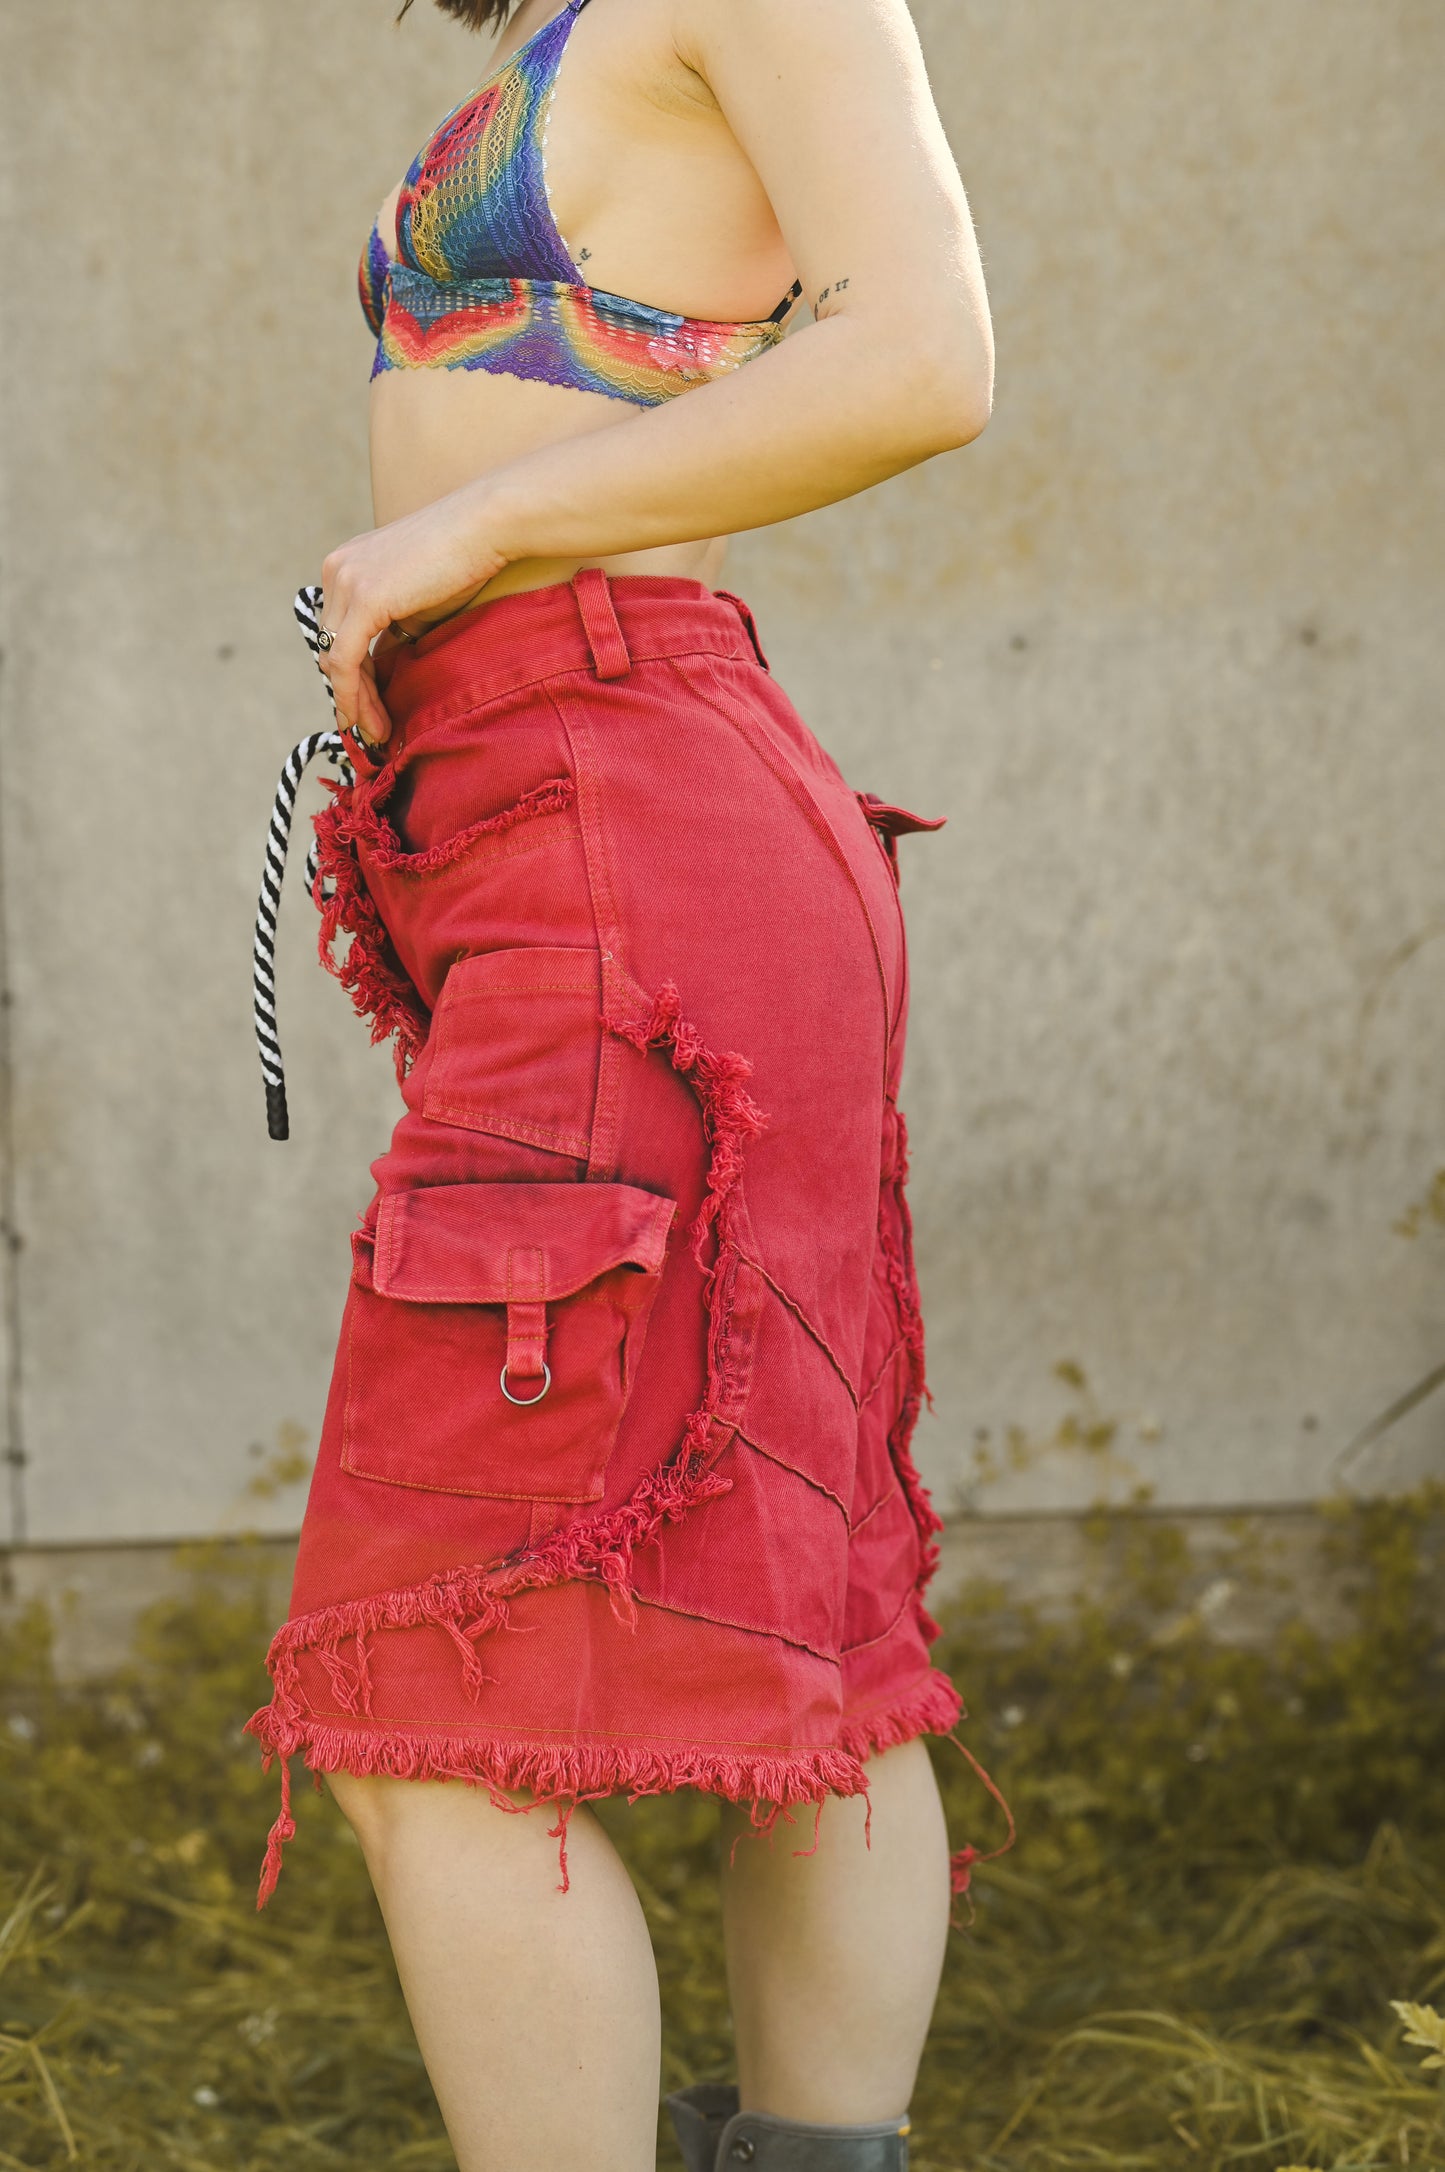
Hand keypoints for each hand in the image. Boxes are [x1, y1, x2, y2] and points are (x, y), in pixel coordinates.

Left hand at [316, 479, 510, 744]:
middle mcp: (336, 570)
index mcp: (346, 565)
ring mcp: (345, 582)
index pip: (338, 631)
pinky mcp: (363, 600)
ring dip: (354, 702)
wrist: (485, 526)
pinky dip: (353, 696)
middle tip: (371, 729)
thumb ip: (394, 629)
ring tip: (375, 733)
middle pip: (332, 646)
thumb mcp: (417, 600)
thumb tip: (387, 670)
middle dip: (350, 693)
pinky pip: (345, 661)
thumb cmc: (465, 559)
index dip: (351, 675)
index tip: (366, 708)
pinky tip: (367, 720)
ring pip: (335, 659)